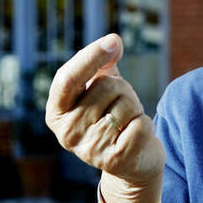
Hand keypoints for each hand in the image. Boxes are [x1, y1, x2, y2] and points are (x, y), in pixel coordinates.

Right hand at [45, 34, 164, 191]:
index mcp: (56, 112)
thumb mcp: (101, 88)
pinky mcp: (115, 160)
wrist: (132, 162)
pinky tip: (136, 138)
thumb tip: (113, 42)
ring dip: (135, 109)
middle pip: (107, 86)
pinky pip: (141, 124)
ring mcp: (89, 149)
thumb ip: (102, 64)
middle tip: (121, 109)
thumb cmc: (113, 117)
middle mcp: (67, 132)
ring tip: (127, 124)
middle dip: (124, 90)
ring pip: (127, 104)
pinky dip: (146, 126)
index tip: (113, 40)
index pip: (68, 78)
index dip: (90, 56)